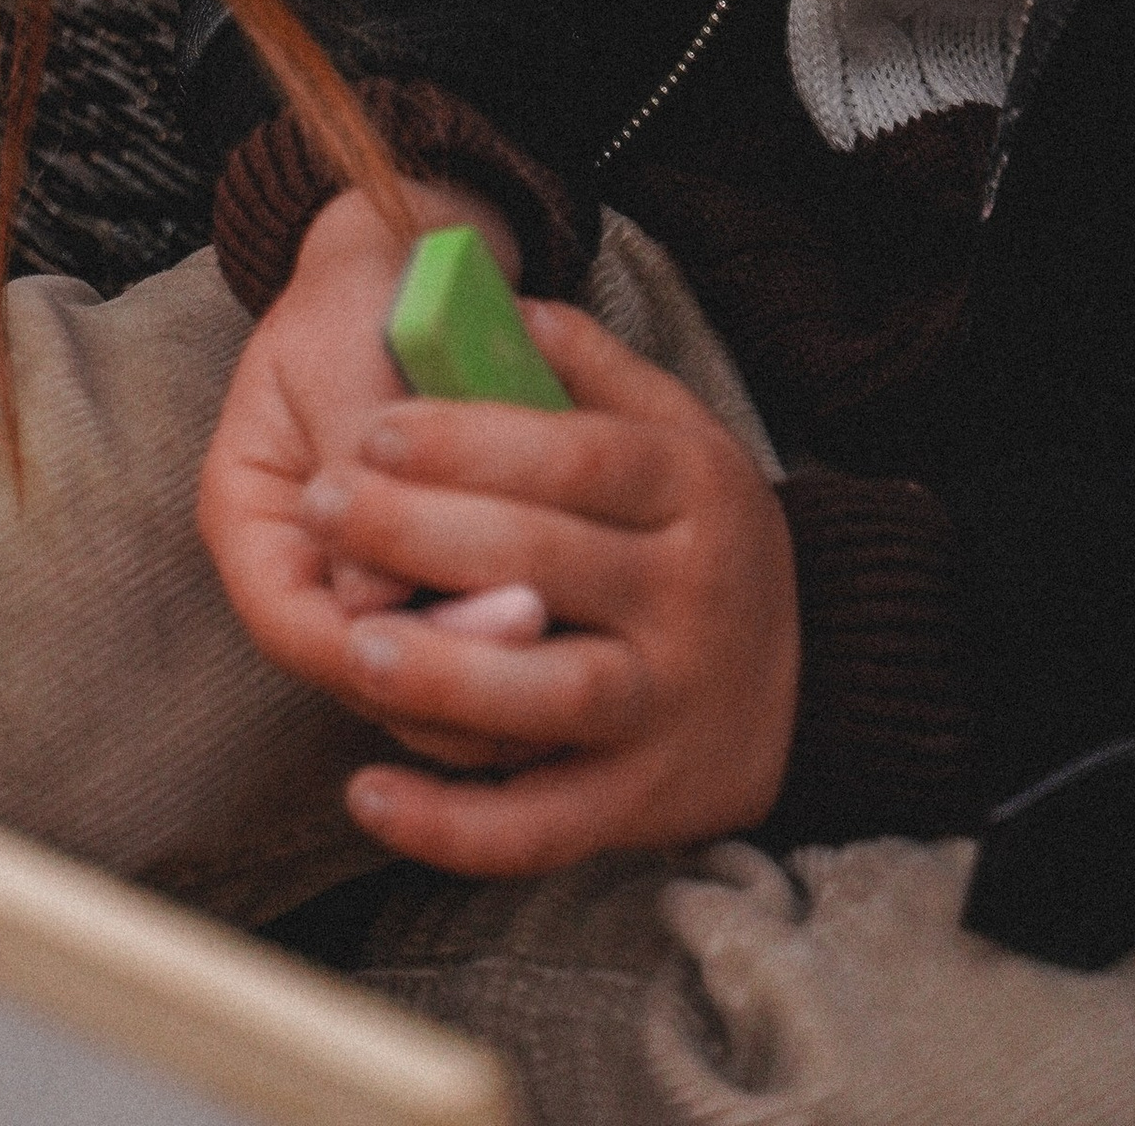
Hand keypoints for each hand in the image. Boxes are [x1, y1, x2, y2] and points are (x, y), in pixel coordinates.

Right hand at [200, 179, 526, 757]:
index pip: (289, 626)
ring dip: (493, 676)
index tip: (463, 635)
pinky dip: (517, 658)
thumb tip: (377, 600)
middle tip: (542, 633)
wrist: (413, 266)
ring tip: (573, 639)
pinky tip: (582, 633)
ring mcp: (365, 587)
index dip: (373, 651)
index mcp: (249, 518)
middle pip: (361, 670)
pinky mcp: (426, 589)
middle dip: (448, 671)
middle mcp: (301, 571)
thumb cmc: (369, 301)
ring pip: (420, 680)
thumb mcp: (349, 361)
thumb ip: (360, 468)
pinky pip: (466, 654)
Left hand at [311, 300, 798, 873]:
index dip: (472, 441)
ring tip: (350, 645)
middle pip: (550, 563)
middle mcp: (690, 599)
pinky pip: (548, 826)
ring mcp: (669, 707)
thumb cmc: (701, 532)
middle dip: (425, 533)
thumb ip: (595, 368)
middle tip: (321, 502)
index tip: (376, 430)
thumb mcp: (678, 430)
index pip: (577, 458)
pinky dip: (457, 826)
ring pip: (555, 697)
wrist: (813, 677)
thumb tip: (510, 309)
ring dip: (447, 676)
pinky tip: (370, 795)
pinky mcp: (644, 804)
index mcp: (695, 491)